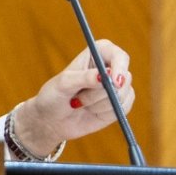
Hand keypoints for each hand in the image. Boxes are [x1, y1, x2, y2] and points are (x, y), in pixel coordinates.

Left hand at [13, 39, 135, 156]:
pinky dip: (107, 113)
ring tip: (81, 103)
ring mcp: (116, 87)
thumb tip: (105, 76)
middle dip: (102, 93)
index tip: (114, 82)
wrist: (51, 120)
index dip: (120, 67)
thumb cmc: (54, 96)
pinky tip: (91, 111)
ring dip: (100, 104)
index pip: (119, 56)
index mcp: (98, 53)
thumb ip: (84, 78)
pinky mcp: (119, 104)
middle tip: (80, 99)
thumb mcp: (64, 84)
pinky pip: (123, 108)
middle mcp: (110, 67)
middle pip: (124, 78)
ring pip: (123, 95)